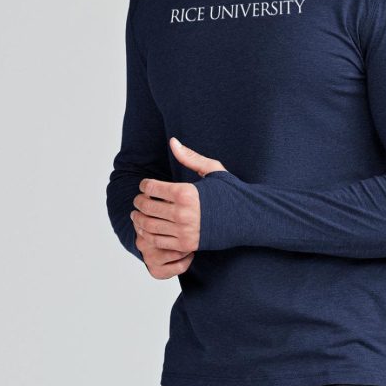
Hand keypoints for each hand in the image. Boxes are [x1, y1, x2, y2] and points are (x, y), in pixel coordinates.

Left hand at [131, 137, 226, 278]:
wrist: (247, 218)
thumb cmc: (230, 192)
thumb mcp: (212, 170)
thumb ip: (189, 157)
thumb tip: (172, 141)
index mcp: (186, 192)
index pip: (152, 188)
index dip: (144, 185)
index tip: (145, 185)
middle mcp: (183, 213)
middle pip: (147, 207)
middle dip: (138, 202)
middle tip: (138, 200)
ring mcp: (184, 231)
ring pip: (149, 226)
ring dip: (139, 219)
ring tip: (138, 215)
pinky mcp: (186, 244)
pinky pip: (158, 241)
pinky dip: (148, 235)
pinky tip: (149, 229)